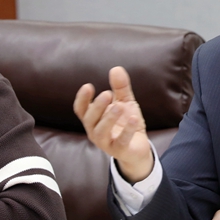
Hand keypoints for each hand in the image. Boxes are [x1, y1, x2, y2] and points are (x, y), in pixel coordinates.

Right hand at [73, 66, 152, 182]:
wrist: (138, 148)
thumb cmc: (126, 124)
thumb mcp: (125, 102)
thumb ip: (121, 88)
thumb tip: (116, 68)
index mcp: (94, 118)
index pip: (81, 109)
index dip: (82, 99)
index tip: (88, 86)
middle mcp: (95, 131)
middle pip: (89, 119)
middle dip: (96, 106)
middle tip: (106, 94)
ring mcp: (106, 142)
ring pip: (100, 132)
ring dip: (108, 118)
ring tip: (119, 106)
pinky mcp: (120, 150)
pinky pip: (121, 141)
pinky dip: (127, 130)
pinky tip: (135, 119)